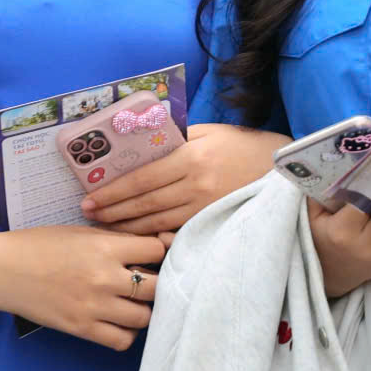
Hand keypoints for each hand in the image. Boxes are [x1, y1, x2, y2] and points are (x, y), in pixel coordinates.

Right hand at [0, 224, 169, 349]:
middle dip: (159, 283)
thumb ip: (116, 240)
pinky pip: (122, 340)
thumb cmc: (39, 245)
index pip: (158, 250)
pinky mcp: (81, 329)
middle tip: (149, 281)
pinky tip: (118, 321)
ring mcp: (93, 307)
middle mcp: (104, 278)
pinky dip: (127, 333)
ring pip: (145, 318)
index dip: (160, 251)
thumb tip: (153, 245)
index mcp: (104, 247)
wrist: (1, 270)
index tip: (153, 254)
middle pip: (158, 287)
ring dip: (144, 310)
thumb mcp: (80, 232)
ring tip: (133, 303)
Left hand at [86, 122, 287, 234]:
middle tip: (88, 215)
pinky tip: (136, 238)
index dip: (113, 191)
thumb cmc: (241, 144)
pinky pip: (176, 231)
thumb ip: (176, 138)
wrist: (282, 170)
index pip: (142, 178)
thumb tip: (140, 144)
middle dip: (113, 211)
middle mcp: (196, 184)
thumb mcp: (208, 131)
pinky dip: (153, 236)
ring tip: (104, 227)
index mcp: (191, 157)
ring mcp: (205, 207)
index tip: (90, 198)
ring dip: (127, 227)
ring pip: (157, 222)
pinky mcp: (213, 221)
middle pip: (145, 203)